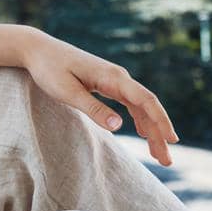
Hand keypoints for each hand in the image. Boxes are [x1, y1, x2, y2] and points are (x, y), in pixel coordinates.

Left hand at [20, 32, 180, 165]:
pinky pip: (131, 103)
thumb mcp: (68, 92)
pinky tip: (144, 133)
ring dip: (152, 129)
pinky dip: (140, 120)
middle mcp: (119, 77)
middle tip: (167, 160)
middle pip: (148, 106)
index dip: (161, 121)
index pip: (146, 100)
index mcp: (113, 77)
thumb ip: (93, 109)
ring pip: (141, 107)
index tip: (172, 140)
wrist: (39, 50)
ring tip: (159, 154)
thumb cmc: (50, 69)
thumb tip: (120, 127)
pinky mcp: (107, 83)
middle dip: (160, 133)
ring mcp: (114, 80)